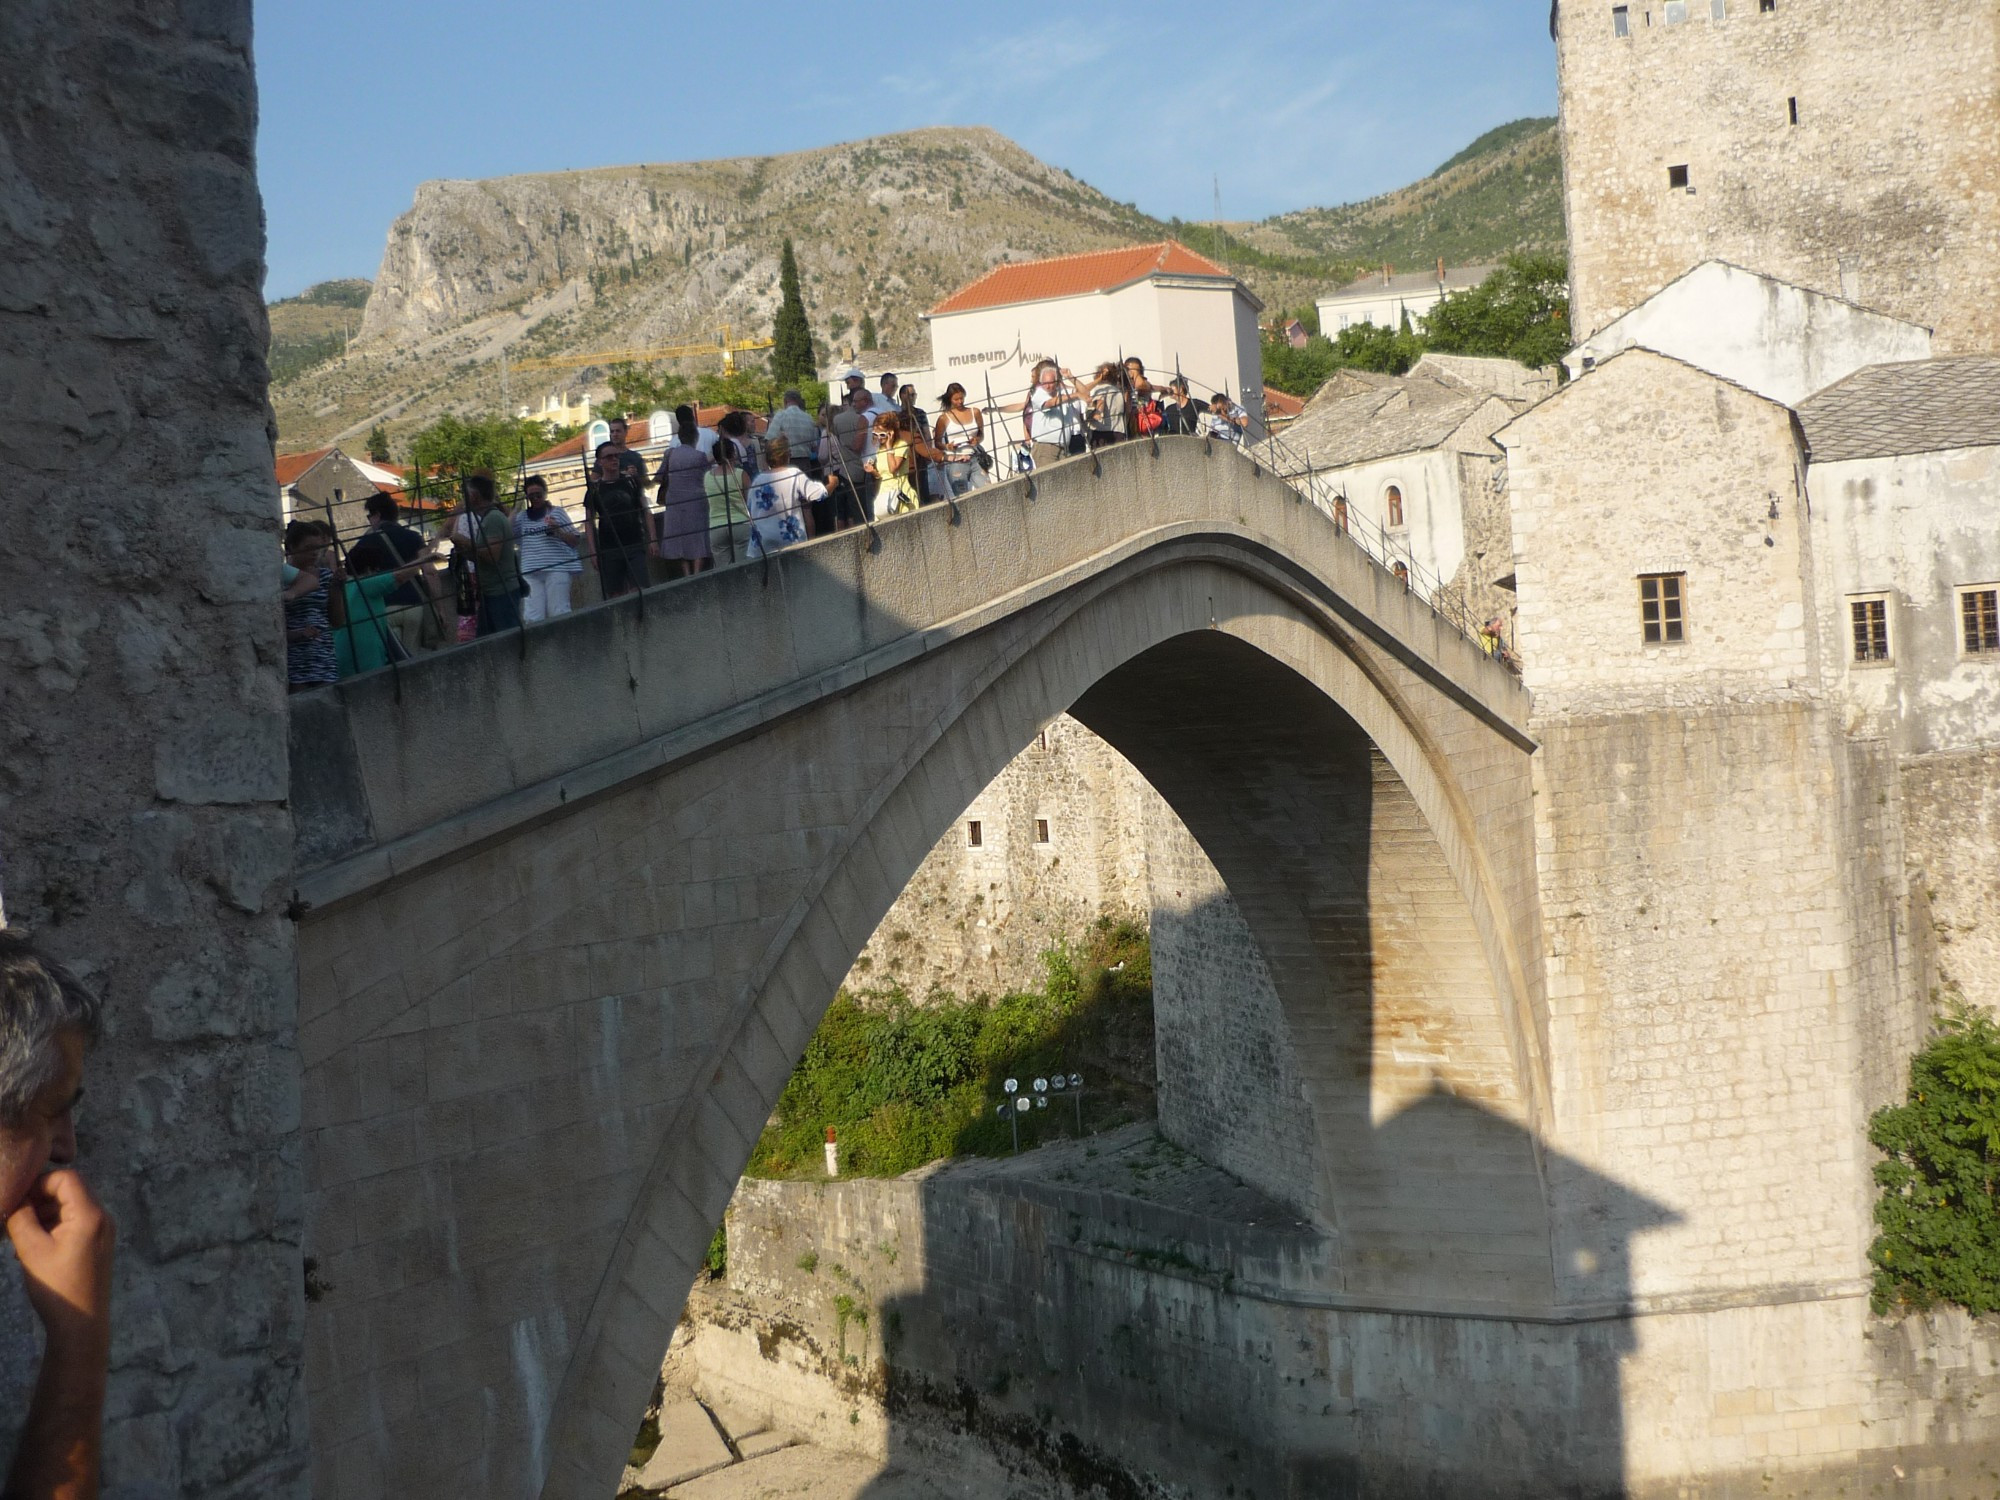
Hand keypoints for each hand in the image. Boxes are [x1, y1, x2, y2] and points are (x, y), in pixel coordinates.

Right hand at [8, 1171, 113, 1353]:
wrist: (81, 1323)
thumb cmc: (56, 1285)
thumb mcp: (31, 1250)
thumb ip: (21, 1219)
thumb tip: (14, 1198)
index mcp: (90, 1214)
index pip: (67, 1178)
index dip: (40, 1183)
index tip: (18, 1200)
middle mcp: (102, 1217)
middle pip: (69, 1191)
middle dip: (39, 1200)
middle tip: (15, 1218)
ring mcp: (102, 1230)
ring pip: (69, 1207)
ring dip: (44, 1215)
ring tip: (20, 1236)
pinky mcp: (98, 1243)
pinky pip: (74, 1223)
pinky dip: (53, 1227)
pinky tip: (33, 1247)